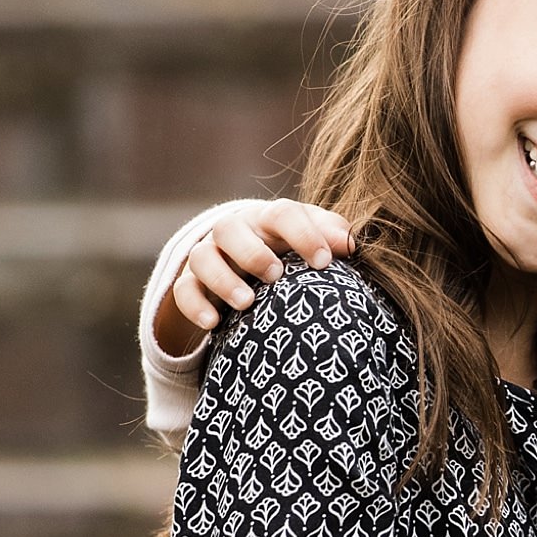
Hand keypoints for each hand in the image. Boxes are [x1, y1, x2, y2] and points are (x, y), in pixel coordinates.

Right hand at [149, 197, 351, 357]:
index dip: (304, 234)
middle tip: (277, 276)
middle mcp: (233, 232)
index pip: (282, 212)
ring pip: (202, 257)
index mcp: (267, 219)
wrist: (241, 261)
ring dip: (223, 278)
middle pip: (231, 228)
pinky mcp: (189, 283)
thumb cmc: (286, 250)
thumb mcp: (308, 238)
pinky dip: (196, 306)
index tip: (325, 262)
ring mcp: (207, 255)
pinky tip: (214, 324)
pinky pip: (183, 291)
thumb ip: (331, 235)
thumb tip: (353, 243)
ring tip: (247, 303)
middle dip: (253, 252)